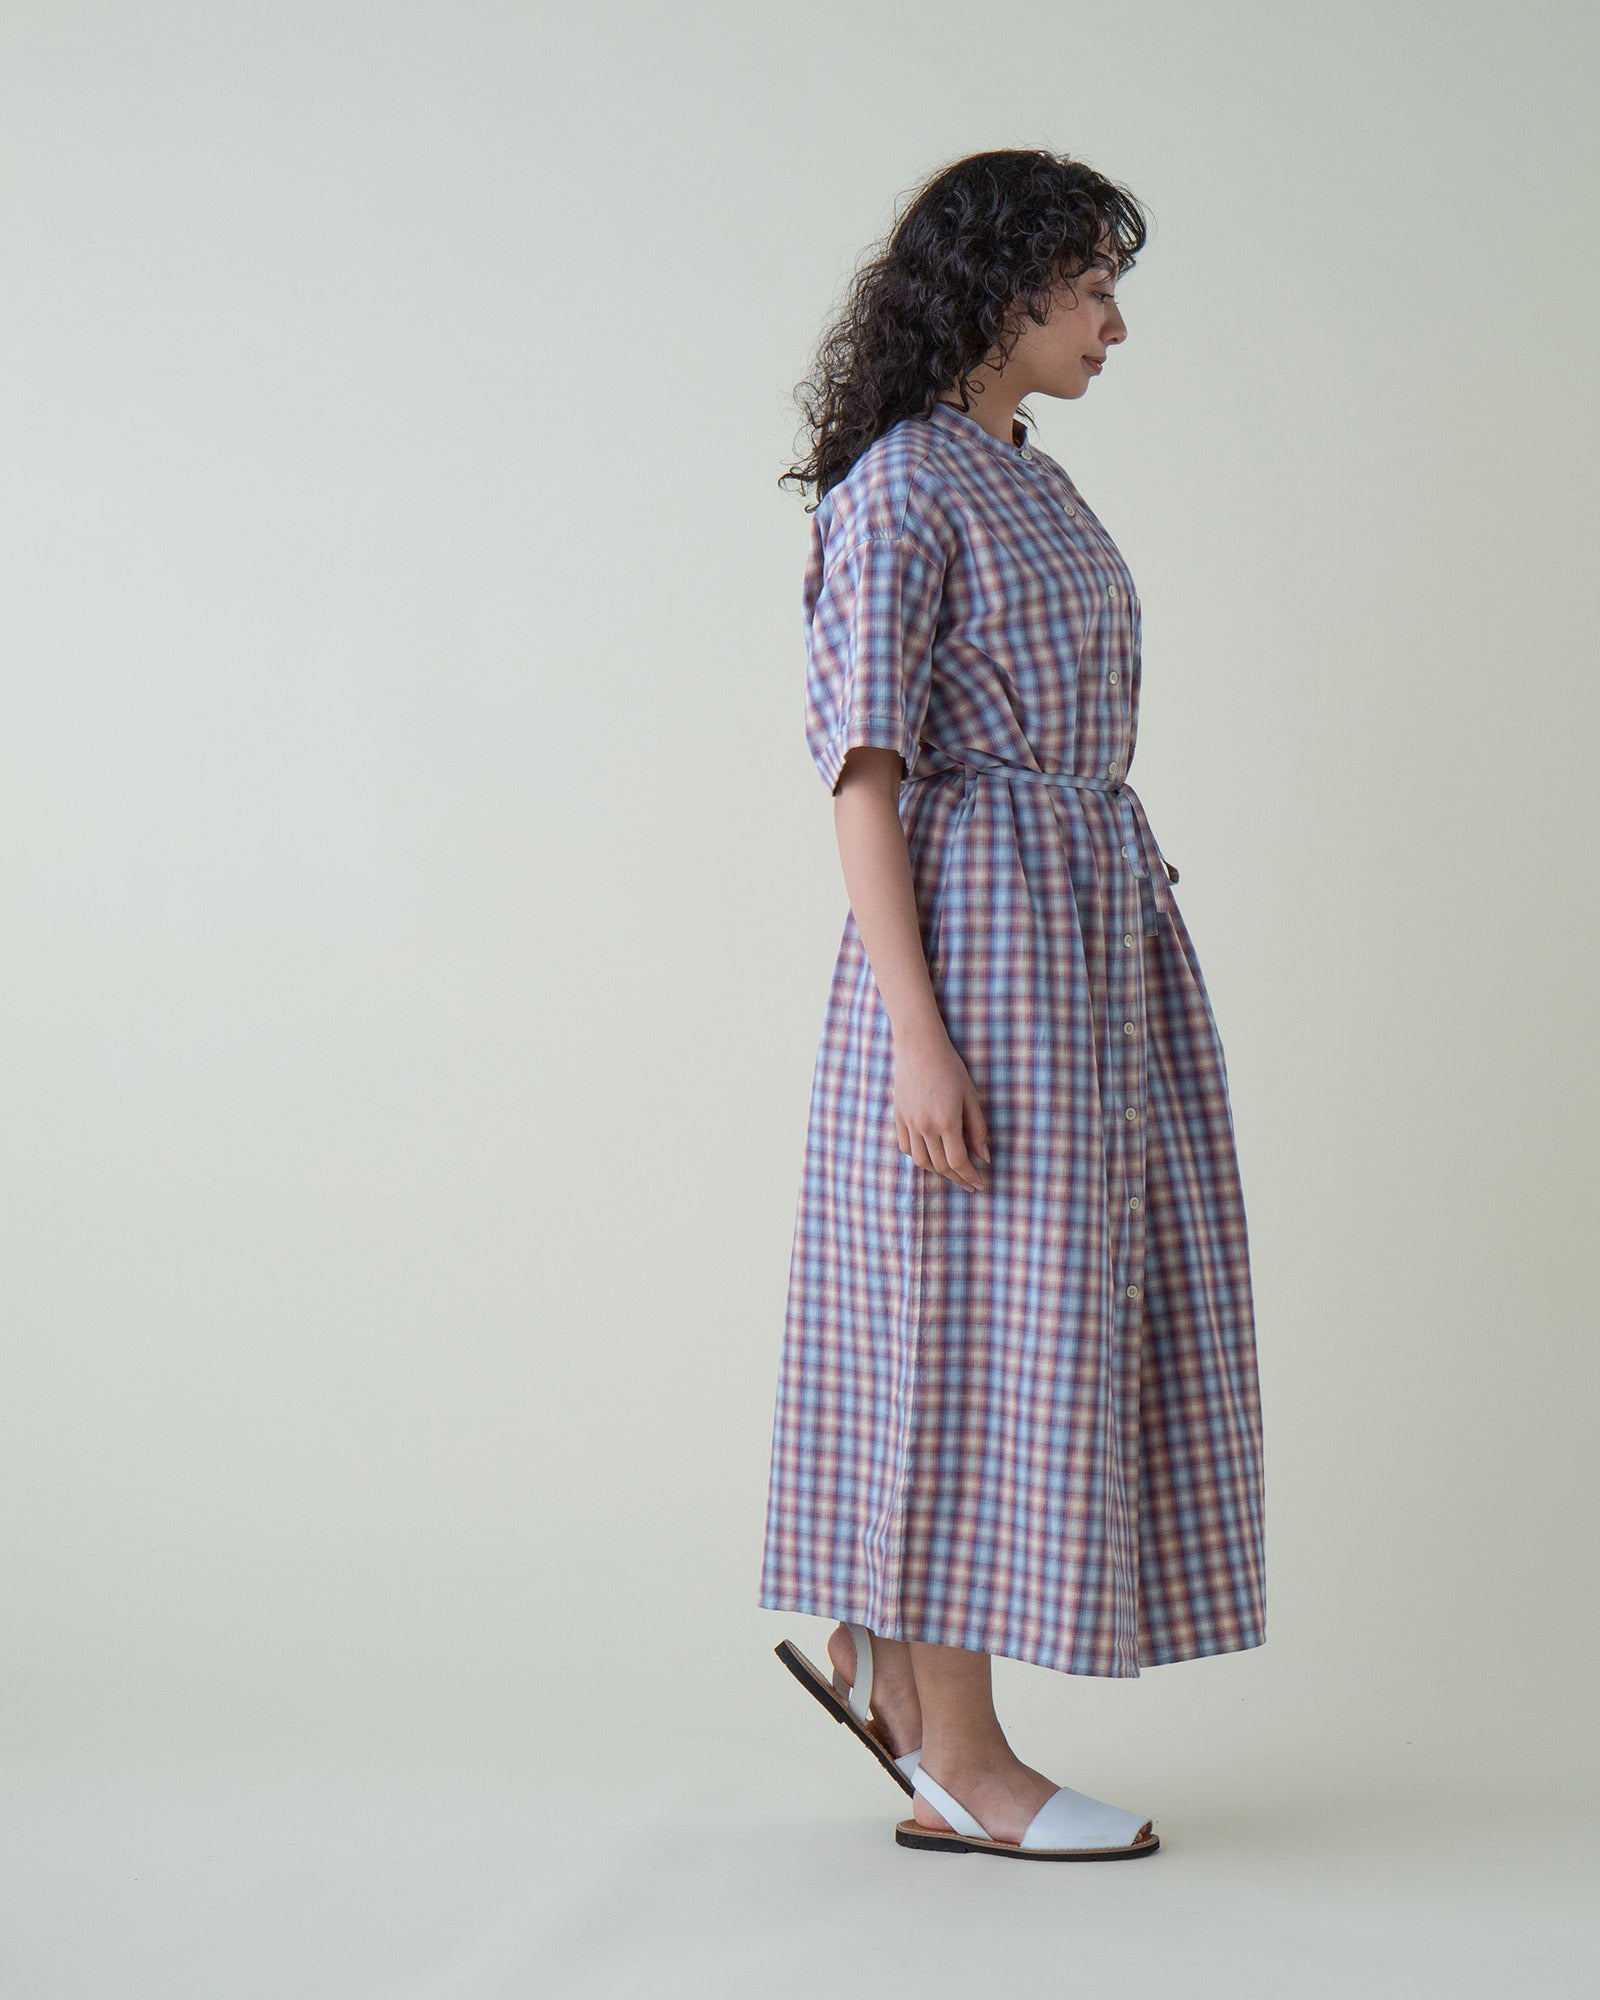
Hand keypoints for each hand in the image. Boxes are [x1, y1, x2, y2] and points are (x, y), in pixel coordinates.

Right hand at [891, 1021, 989, 1191]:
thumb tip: (984, 1157)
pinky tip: (930, 1156)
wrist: (919, 1046)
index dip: (970, 1177)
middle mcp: (925, 1127)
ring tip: (951, 1172)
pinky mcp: (898, 1117)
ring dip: (938, 1172)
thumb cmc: (950, 1067)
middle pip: (941, 1166)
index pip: (959, 1162)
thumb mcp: (970, 1096)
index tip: (980, 1185)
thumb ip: (977, 1129)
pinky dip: (919, 1158)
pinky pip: (906, 1148)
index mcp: (947, 1122)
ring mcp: (909, 1123)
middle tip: (970, 1183)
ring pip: (922, 1162)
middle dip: (957, 1178)